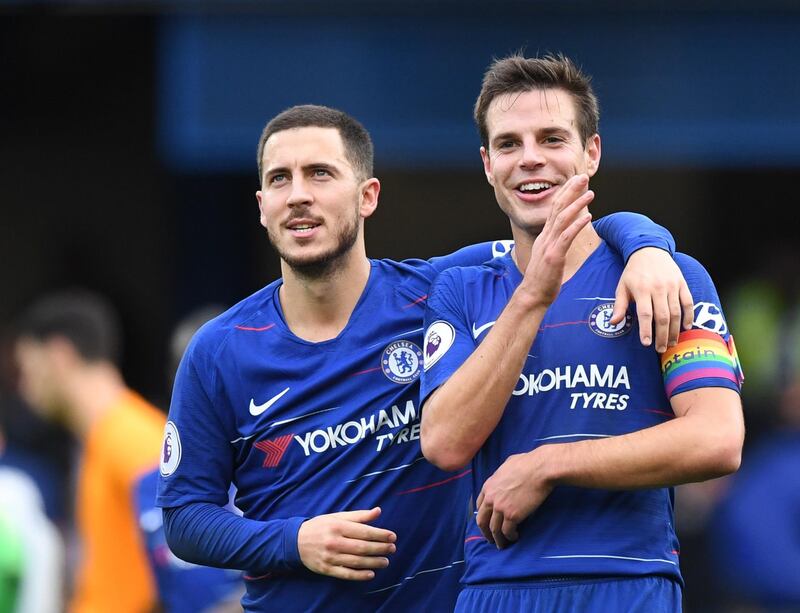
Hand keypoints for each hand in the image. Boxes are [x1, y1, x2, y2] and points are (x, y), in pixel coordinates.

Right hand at [297, 507, 395, 579]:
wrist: (295, 541)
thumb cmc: (320, 526)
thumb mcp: (337, 517)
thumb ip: (358, 516)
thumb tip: (378, 511)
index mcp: (338, 526)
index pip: (364, 531)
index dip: (380, 534)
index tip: (392, 536)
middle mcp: (334, 542)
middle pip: (362, 547)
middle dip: (380, 548)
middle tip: (392, 549)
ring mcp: (330, 557)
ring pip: (356, 561)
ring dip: (374, 562)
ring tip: (386, 561)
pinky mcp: (326, 569)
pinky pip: (346, 573)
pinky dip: (359, 575)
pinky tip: (371, 574)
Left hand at [475, 450, 552, 549]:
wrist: (539, 469)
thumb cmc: (527, 463)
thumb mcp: (507, 465)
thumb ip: (502, 475)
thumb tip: (506, 476)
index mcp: (488, 486)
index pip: (479, 505)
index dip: (483, 516)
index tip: (487, 522)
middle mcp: (491, 498)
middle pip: (482, 520)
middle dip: (485, 532)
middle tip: (490, 539)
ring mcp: (500, 508)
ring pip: (494, 529)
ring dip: (497, 539)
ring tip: (501, 545)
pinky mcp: (512, 515)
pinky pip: (507, 531)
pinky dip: (510, 537)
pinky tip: (514, 538)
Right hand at [519, 174, 593, 304]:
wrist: (532, 294)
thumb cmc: (542, 278)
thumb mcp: (548, 256)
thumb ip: (554, 244)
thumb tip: (563, 236)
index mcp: (545, 236)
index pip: (555, 209)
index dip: (565, 193)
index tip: (576, 181)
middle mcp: (546, 237)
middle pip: (558, 207)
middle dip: (571, 190)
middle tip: (582, 176)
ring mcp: (549, 246)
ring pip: (563, 219)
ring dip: (577, 204)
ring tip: (590, 192)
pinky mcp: (554, 256)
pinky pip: (566, 237)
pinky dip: (577, 225)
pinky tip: (588, 216)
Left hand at [611, 247, 693, 351]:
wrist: (649, 250)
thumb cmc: (633, 272)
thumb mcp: (622, 286)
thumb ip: (619, 305)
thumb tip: (613, 322)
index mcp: (642, 289)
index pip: (645, 313)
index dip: (646, 330)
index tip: (646, 343)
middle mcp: (658, 288)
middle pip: (663, 316)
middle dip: (662, 335)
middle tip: (661, 349)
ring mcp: (672, 286)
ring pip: (676, 312)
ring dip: (675, 330)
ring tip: (672, 343)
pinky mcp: (682, 283)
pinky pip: (688, 302)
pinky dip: (689, 316)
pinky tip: (686, 328)